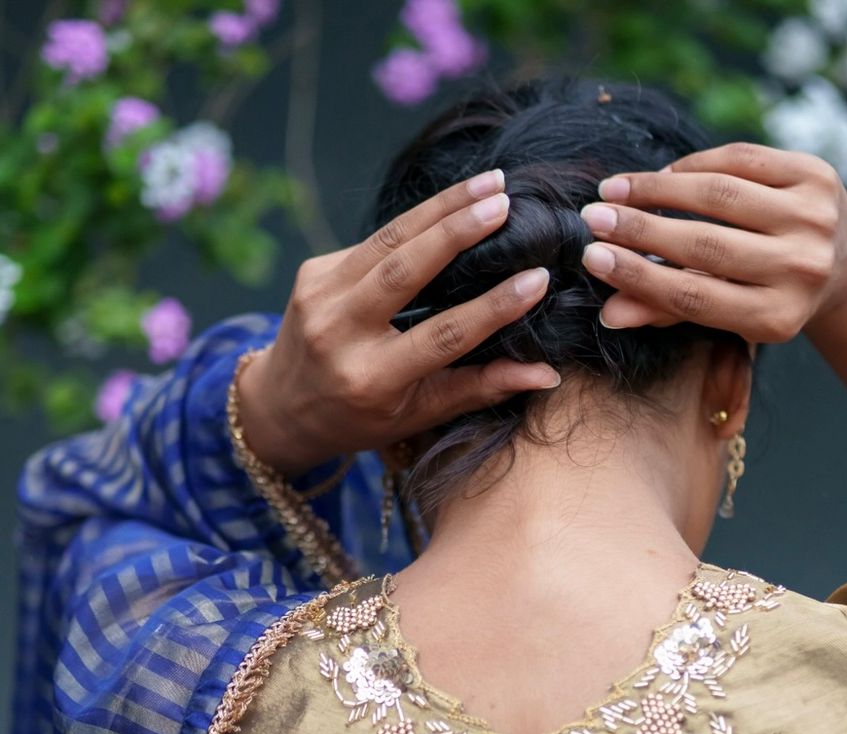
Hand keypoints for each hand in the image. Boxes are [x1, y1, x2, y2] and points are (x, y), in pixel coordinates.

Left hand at [237, 170, 558, 477]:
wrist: (282, 405)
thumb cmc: (360, 418)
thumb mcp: (418, 415)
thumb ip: (478, 390)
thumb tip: (546, 374)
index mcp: (370, 379)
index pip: (443, 336)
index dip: (493, 307)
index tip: (537, 280)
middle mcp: (339, 334)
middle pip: (406, 270)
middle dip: (458, 231)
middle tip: (505, 202)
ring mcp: (320, 296)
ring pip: (390, 239)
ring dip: (443, 207)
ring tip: (492, 183)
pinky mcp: (314, 271)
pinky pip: (375, 241)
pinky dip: (417, 222)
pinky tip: (456, 203)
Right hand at [577, 142, 846, 342]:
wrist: (842, 266)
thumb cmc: (769, 295)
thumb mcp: (728, 314)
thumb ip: (671, 309)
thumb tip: (610, 313)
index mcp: (778, 317)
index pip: (694, 296)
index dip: (639, 277)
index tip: (593, 257)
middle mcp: (802, 269)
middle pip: (704, 246)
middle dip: (640, 230)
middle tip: (592, 218)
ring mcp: (815, 219)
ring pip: (719, 196)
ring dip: (659, 189)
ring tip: (616, 190)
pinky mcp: (819, 176)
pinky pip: (741, 160)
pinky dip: (696, 165)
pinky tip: (663, 174)